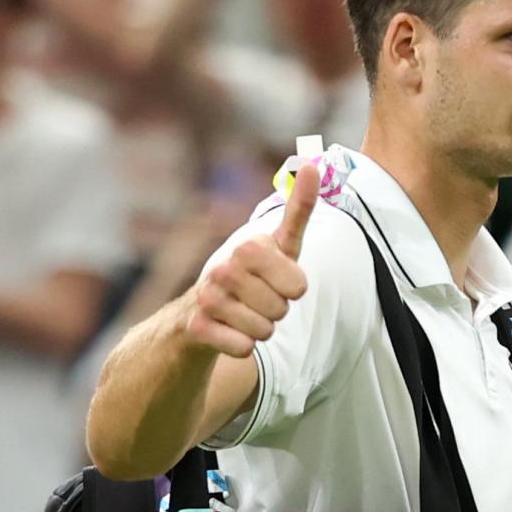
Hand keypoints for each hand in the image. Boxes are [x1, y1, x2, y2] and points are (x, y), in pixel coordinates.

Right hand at [182, 159, 316, 360]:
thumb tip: (314, 164)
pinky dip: (242, 346)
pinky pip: (242, 348)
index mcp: (249, 247)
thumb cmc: (252, 275)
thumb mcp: (279, 244)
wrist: (202, 310)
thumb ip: (299, 209)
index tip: (279, 281)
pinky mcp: (198, 327)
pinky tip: (229, 332)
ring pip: (263, 331)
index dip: (294, 290)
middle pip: (281, 311)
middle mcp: (224, 268)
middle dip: (277, 312)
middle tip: (259, 300)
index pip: (298, 287)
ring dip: (260, 330)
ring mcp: (208, 298)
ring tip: (244, 314)